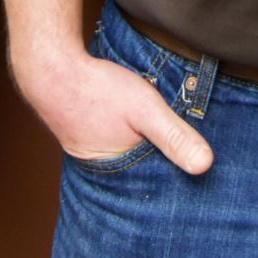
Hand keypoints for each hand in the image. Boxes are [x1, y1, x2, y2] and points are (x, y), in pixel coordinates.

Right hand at [14, 43, 213, 175]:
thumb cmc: (97, 90)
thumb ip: (174, 135)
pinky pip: (115, 146)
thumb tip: (206, 165)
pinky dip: (129, 141)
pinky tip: (138, 131)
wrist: (51, 69)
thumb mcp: (145, 109)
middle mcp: (102, 172)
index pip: (156, 188)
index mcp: (117, 175)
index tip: (202, 176)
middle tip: (190, 163)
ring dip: (145, 153)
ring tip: (167, 147)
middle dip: (163, 169)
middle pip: (142, 175)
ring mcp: (91, 156)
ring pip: (129, 160)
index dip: (178, 180)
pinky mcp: (86, 139)